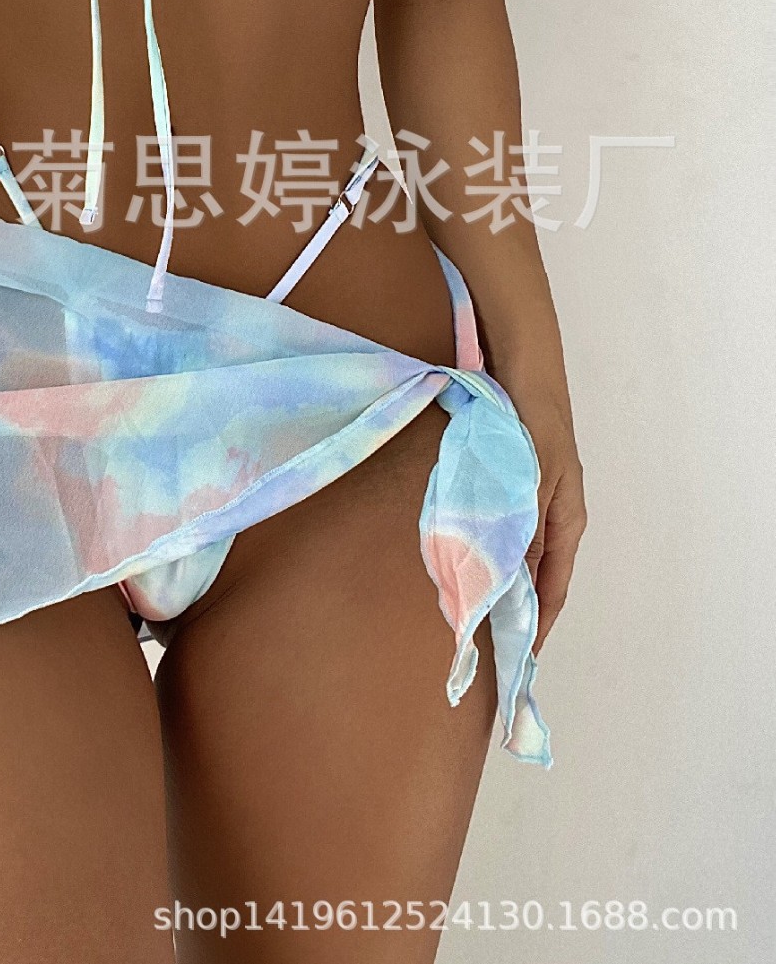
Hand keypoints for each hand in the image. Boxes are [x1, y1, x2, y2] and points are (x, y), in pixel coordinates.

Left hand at [496, 367, 586, 654]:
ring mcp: (531, 505)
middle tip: (485, 645)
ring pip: (515, 558)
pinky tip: (464, 565)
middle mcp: (550, 520)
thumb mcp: (531, 482)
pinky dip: (485, 555)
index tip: (517, 659)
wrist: (523, 371)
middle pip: (535, 579)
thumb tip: (515, 583)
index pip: (553, 589)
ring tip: (471, 615)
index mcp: (566, 523)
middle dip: (513, 612)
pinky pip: (499, 534)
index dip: (536, 625)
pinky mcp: (509, 490)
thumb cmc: (532, 423)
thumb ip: (523, 530)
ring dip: (497, 585)